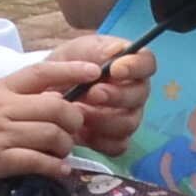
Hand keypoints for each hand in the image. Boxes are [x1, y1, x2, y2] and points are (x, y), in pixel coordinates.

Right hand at [0, 54, 102, 195]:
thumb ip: (14, 100)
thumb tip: (53, 100)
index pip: (40, 72)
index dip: (70, 69)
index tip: (94, 71)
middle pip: (54, 106)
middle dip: (74, 120)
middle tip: (74, 132)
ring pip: (50, 134)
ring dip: (65, 146)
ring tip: (63, 154)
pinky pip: (36, 161)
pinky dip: (54, 167)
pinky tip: (59, 172)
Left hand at [37, 33, 153, 151]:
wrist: (49, 89)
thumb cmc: (70, 64)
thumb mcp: (79, 49)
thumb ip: (97, 49)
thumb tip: (116, 52)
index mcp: (131, 65)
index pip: (147, 63)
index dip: (135, 67)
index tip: (115, 69)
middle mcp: (134, 92)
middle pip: (140, 96)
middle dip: (116, 96)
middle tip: (92, 93)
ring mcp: (127, 117)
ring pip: (129, 123)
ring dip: (103, 119)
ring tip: (78, 112)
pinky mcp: (114, 139)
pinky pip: (117, 145)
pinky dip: (99, 141)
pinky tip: (81, 132)